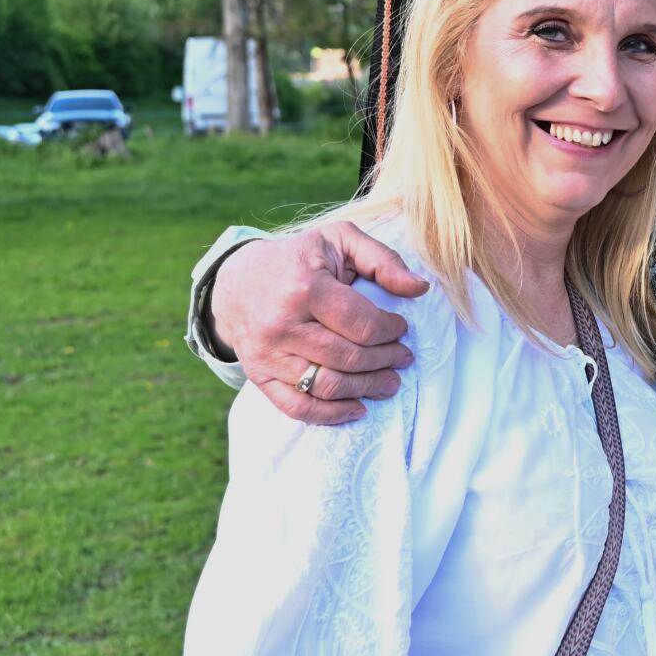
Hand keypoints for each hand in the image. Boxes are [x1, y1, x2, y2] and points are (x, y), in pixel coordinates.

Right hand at [214, 223, 429, 424]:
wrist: (236, 282)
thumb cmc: (297, 259)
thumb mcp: (338, 240)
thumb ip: (382, 259)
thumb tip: (419, 288)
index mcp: (304, 287)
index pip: (363, 324)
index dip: (392, 331)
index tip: (401, 329)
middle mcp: (282, 324)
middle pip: (349, 358)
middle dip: (385, 361)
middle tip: (402, 358)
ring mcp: (268, 354)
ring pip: (328, 386)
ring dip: (367, 388)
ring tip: (389, 382)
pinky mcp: (259, 375)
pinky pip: (298, 407)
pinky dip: (331, 415)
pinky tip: (357, 408)